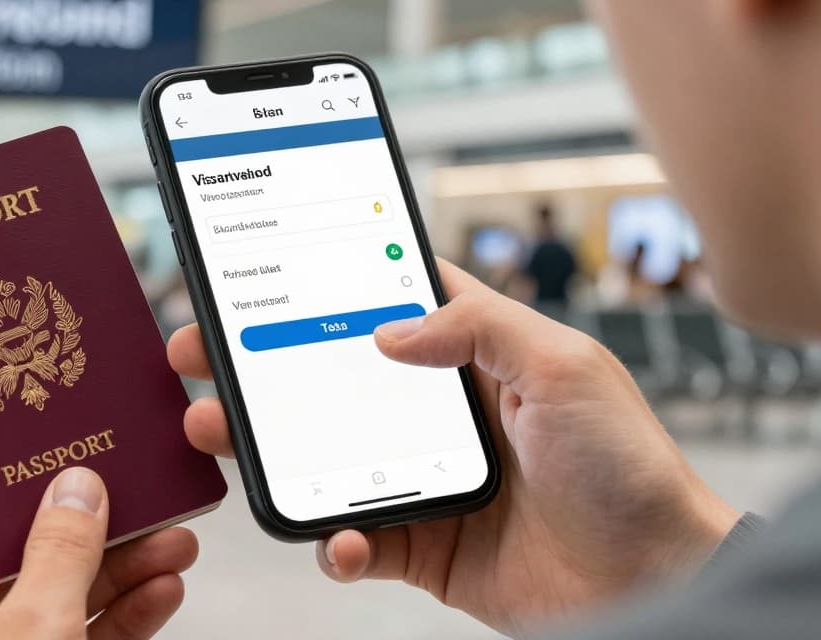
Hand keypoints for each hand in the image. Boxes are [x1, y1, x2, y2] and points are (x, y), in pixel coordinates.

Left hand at [0, 467, 197, 639]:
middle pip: (10, 551)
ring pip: (52, 597)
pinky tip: (160, 595)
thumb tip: (76, 489)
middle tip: (134, 494)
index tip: (39, 444)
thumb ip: (56, 558)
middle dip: (83, 525)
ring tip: (171, 544)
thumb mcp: (26, 639)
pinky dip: (117, 620)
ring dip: (116, 571)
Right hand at [171, 260, 738, 636]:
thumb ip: (479, 328)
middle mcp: (436, 413)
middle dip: (256, 365)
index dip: (319, 287)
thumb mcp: (566, 367)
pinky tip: (341, 538)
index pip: (380, 305)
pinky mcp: (419, 544)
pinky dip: (335, 542)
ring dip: (263, 447)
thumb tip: (390, 330)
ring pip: (318, 455)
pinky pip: (353, 540)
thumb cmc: (628, 466)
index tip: (256, 275)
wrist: (657, 579)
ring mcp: (420, 478)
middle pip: (326, 378)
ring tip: (218, 433)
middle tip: (198, 353)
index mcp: (470, 357)